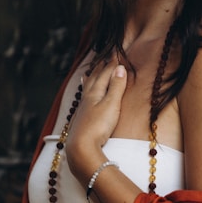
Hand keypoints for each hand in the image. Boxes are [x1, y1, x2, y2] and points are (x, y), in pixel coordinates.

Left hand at [65, 62, 127, 179]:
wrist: (81, 148)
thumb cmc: (97, 126)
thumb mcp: (111, 105)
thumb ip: (116, 86)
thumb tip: (120, 68)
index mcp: (95, 92)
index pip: (104, 74)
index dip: (111, 64)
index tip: (117, 53)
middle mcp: (87, 98)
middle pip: (94, 79)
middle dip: (100, 68)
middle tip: (104, 57)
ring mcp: (83, 109)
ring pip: (87, 89)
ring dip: (91, 79)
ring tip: (89, 73)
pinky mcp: (82, 119)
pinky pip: (84, 100)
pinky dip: (86, 93)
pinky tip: (84, 98)